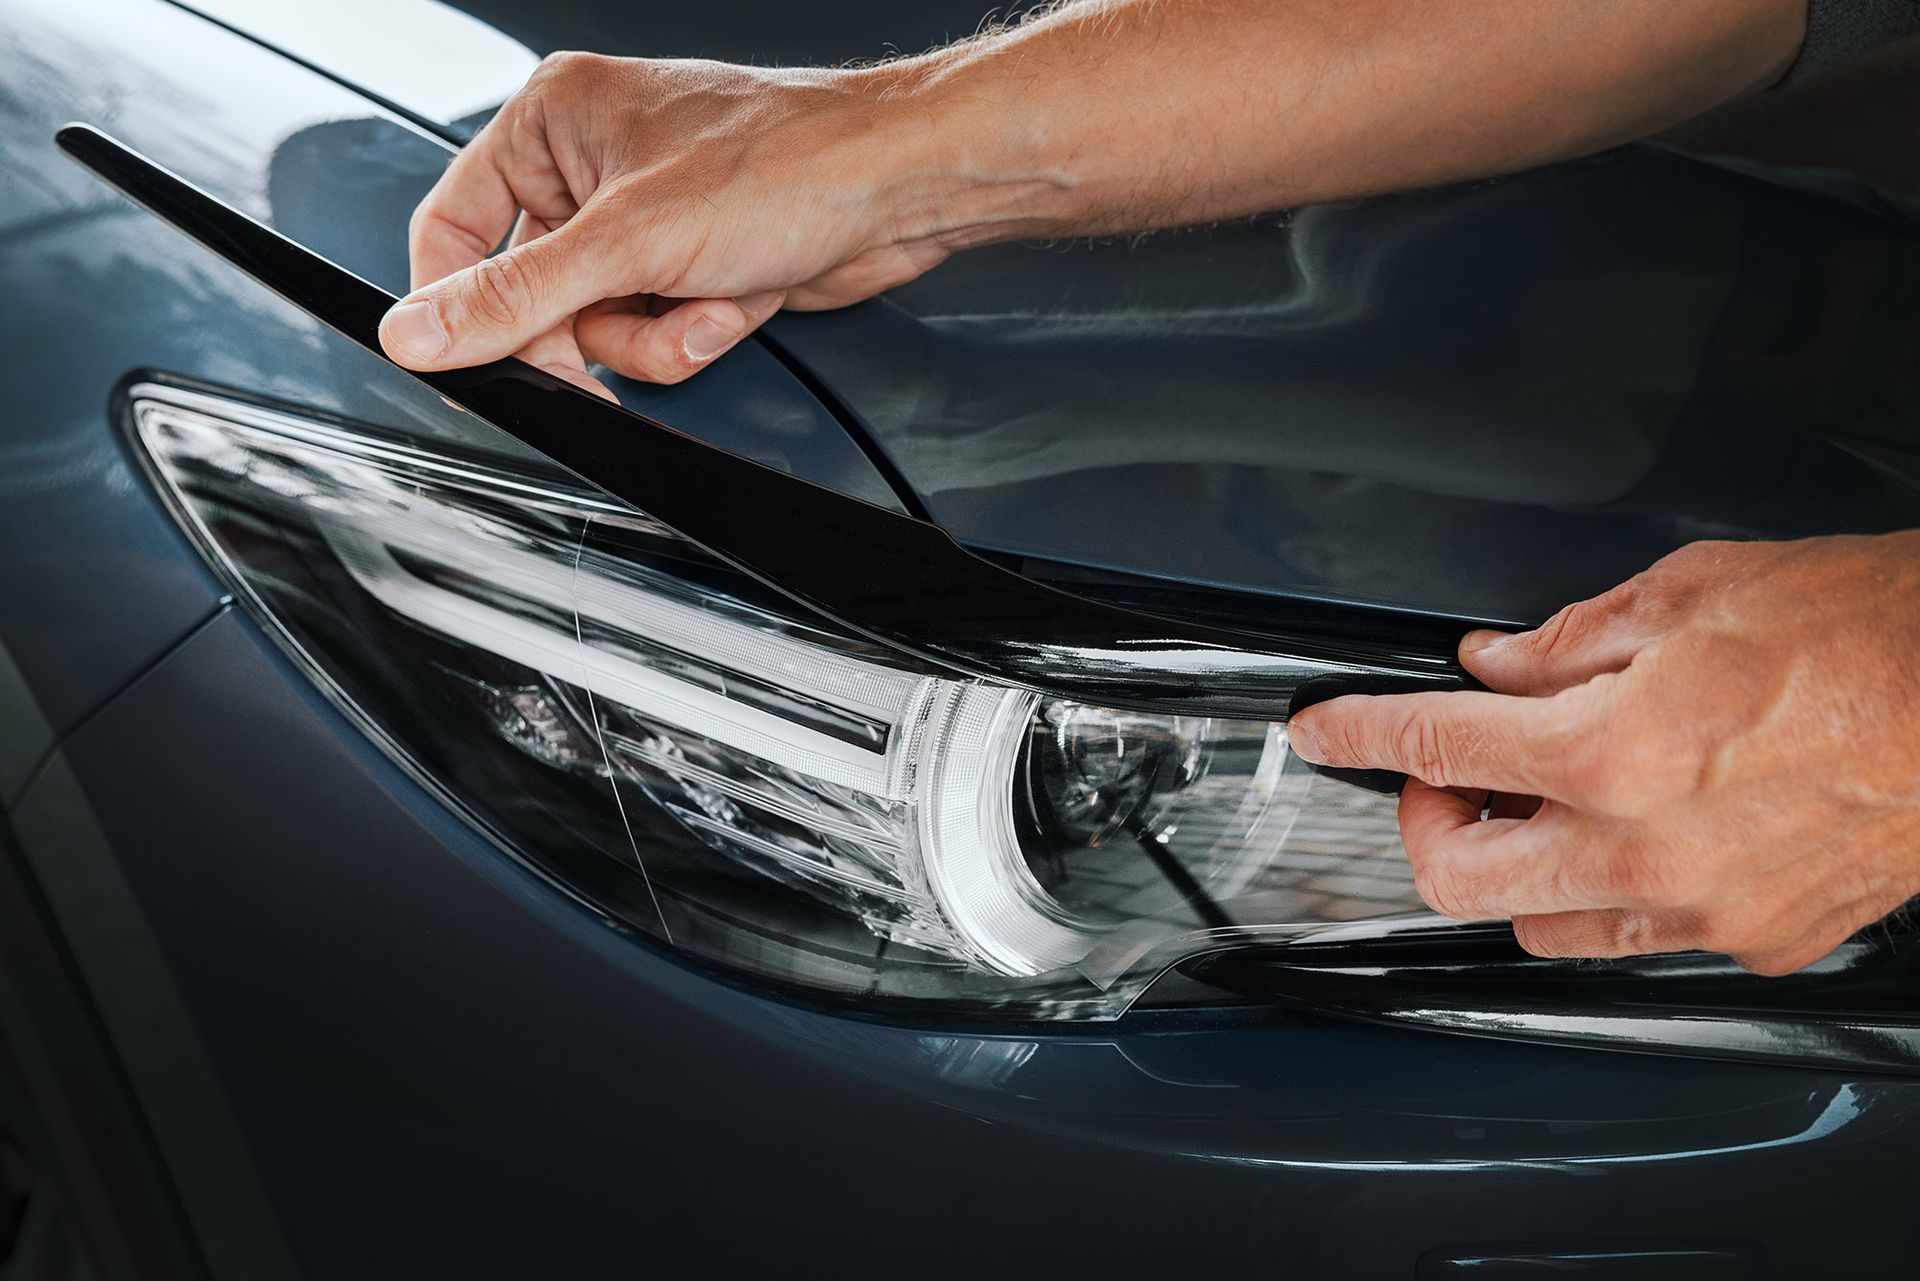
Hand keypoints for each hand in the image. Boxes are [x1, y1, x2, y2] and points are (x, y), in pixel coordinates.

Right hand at [379, 53, 995, 390]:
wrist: (900, 191)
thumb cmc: (789, 165)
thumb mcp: (630, 242)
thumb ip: (517, 295)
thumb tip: (418, 332)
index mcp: (554, 120)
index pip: (455, 228)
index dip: (460, 306)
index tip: (471, 363)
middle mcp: (592, 164)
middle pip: (531, 296)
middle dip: (591, 331)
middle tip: (614, 352)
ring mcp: (644, 218)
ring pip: (596, 326)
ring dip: (654, 337)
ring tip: (707, 302)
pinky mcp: (689, 262)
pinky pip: (651, 331)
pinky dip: (691, 333)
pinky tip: (735, 301)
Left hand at [1288, 534, 1919, 974]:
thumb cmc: (1874, 630)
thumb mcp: (1690, 592)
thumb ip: (1565, 642)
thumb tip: (1495, 668)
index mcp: (1615, 752)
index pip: (1434, 748)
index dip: (1358, 735)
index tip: (1323, 735)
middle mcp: (1648, 851)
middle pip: (1458, 879)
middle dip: (1428, 822)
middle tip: (1449, 773)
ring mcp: (1706, 911)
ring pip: (1541, 925)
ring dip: (1512, 865)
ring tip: (1540, 799)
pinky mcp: (1761, 942)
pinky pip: (1638, 937)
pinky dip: (1607, 888)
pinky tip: (1633, 829)